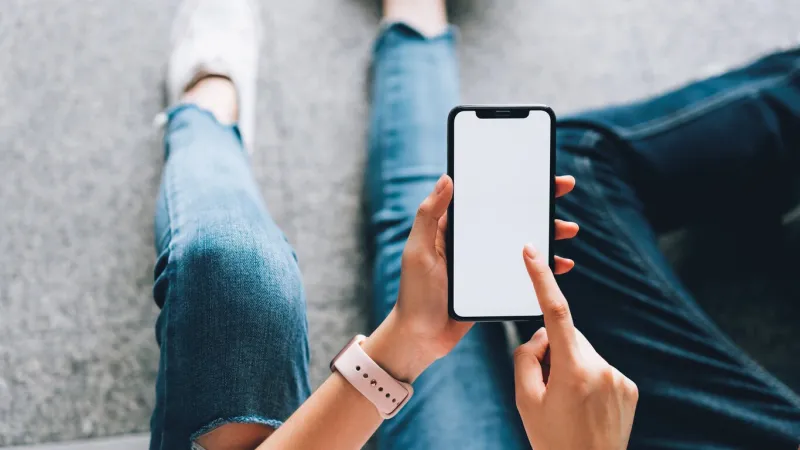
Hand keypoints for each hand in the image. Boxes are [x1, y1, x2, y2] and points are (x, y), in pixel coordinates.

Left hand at [365, 174, 578, 381]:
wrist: (422, 338)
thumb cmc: (415, 294)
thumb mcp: (419, 251)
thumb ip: (429, 216)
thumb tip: (446, 178)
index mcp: (453, 228)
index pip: (485, 197)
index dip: (509, 182)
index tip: (531, 169)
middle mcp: (472, 242)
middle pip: (509, 216)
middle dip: (538, 203)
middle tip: (562, 188)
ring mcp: (486, 263)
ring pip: (522, 242)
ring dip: (547, 233)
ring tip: (568, 230)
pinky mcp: (495, 284)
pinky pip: (524, 270)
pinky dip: (544, 266)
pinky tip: (562, 264)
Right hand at [514, 244, 637, 449]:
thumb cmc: (552, 439)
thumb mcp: (524, 399)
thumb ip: (527, 357)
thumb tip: (542, 335)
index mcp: (573, 371)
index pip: (555, 313)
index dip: (542, 280)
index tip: (533, 253)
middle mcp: (602, 368)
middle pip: (568, 336)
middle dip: (553, 349)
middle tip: (545, 385)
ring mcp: (619, 378)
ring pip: (584, 351)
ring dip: (571, 365)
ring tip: (567, 401)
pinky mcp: (629, 387)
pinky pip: (600, 367)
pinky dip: (588, 377)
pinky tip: (584, 405)